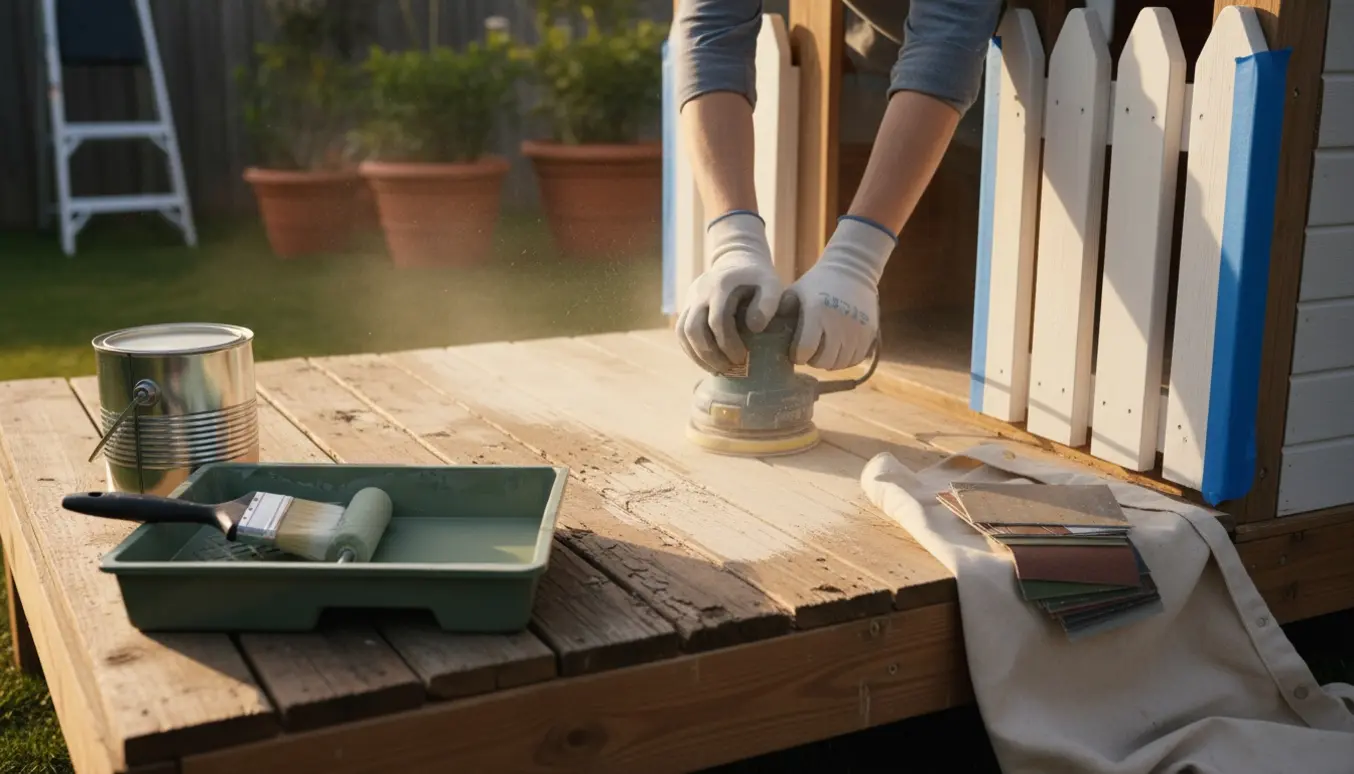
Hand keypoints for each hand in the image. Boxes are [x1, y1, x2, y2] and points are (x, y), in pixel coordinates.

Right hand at [676, 211, 782, 373]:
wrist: (737, 259)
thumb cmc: (758, 277)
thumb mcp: (771, 284)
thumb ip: (768, 304)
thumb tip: (754, 328)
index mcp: (721, 285)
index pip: (717, 320)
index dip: (728, 343)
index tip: (742, 358)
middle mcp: (700, 292)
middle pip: (693, 329)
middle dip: (710, 354)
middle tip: (729, 369)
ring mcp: (691, 299)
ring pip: (683, 332)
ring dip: (698, 355)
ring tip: (717, 370)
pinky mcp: (687, 306)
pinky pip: (681, 332)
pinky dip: (692, 350)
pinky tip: (708, 363)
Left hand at [784, 216, 896, 370]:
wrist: (853, 269)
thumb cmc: (817, 283)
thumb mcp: (795, 293)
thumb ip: (780, 313)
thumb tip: (762, 333)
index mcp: (817, 313)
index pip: (805, 351)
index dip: (797, 355)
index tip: (795, 351)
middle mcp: (839, 324)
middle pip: (823, 362)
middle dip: (813, 359)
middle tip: (809, 351)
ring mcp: (857, 330)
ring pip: (840, 364)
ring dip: (829, 361)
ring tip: (823, 349)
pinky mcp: (870, 333)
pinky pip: (855, 359)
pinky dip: (845, 359)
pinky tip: (838, 348)